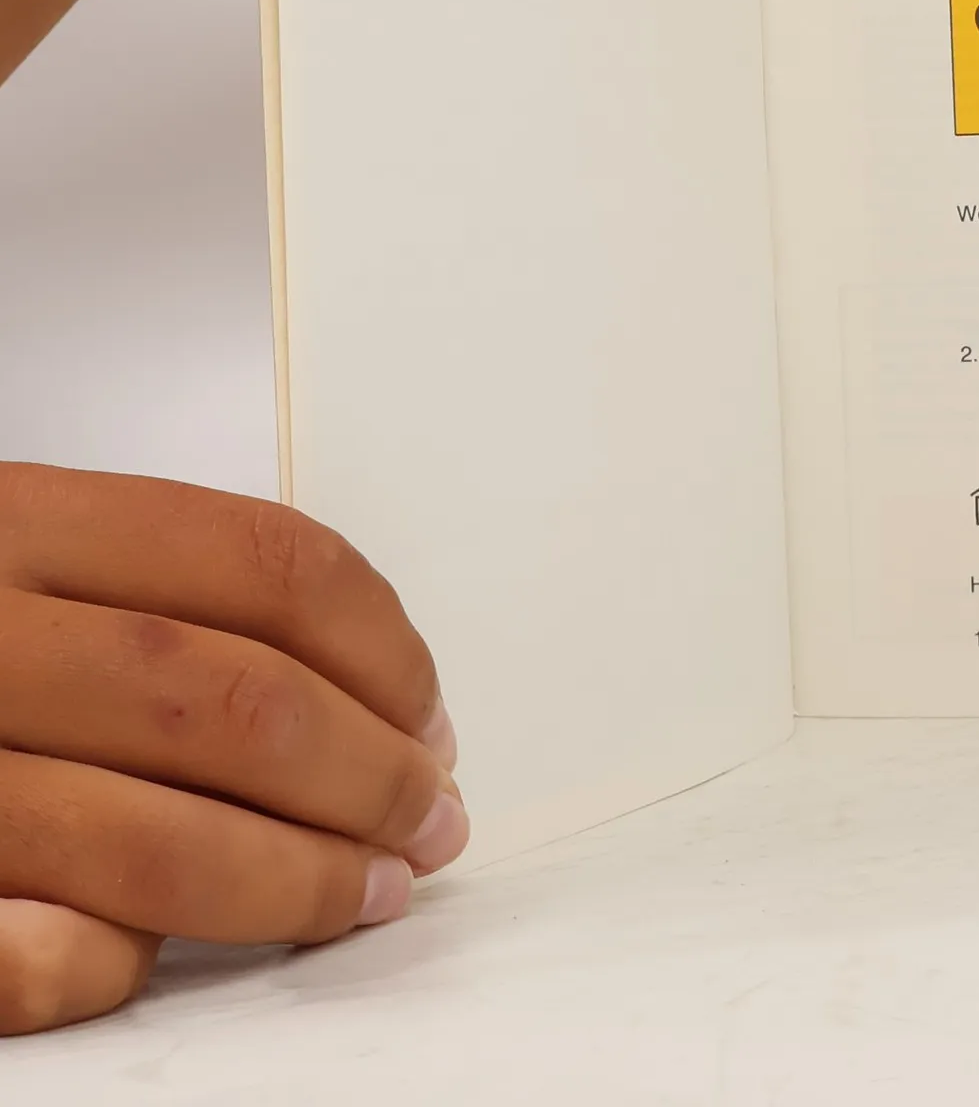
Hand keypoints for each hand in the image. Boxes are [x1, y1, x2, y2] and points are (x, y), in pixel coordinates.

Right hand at [0, 460, 462, 1033]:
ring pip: (150, 840)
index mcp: (16, 518)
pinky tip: (151, 953)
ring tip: (363, 896)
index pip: (270, 566)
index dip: (385, 651)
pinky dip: (107, 963)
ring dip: (291, 884)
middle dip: (366, 777)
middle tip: (428, 824)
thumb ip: (156, 594)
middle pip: (234, 704)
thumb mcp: (16, 554)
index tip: (432, 717)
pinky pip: (23, 956)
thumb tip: (372, 703)